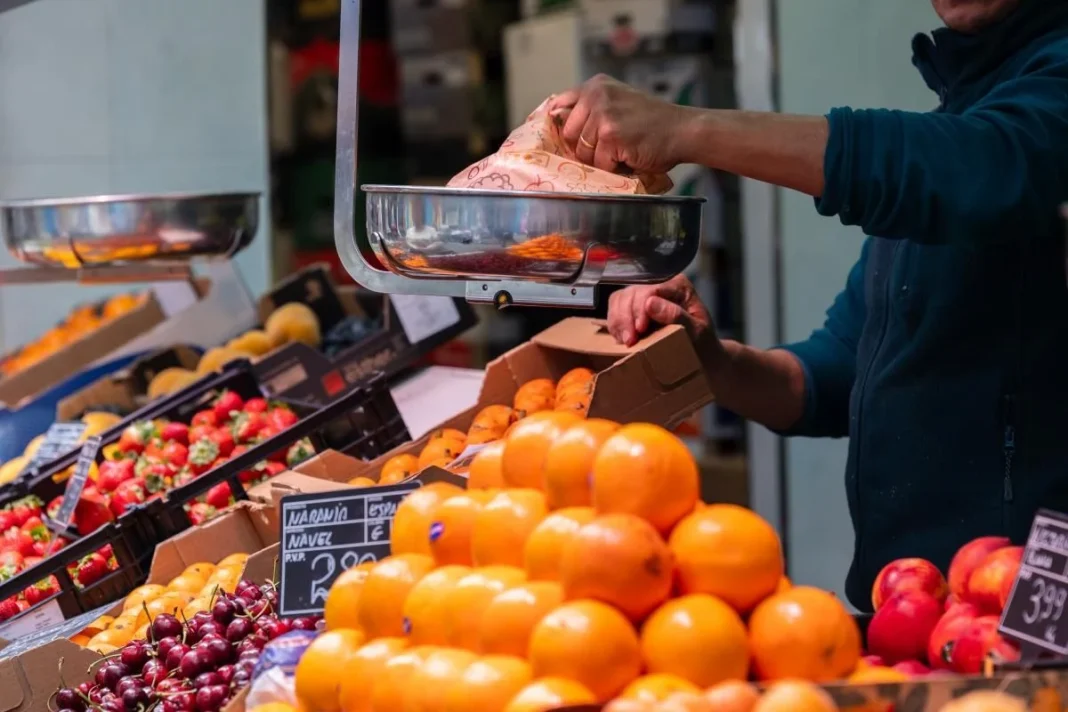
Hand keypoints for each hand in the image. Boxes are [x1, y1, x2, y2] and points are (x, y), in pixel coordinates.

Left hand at [547, 74, 695, 174]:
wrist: (683, 131)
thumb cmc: (653, 122)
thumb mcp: (619, 101)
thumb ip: (592, 107)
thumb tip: (559, 122)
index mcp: (596, 85)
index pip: (560, 106)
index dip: (563, 126)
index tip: (567, 138)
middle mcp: (597, 96)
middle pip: (569, 134)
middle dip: (585, 148)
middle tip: (608, 149)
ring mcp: (603, 115)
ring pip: (583, 152)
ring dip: (601, 160)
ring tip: (622, 151)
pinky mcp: (610, 136)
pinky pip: (599, 163)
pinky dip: (614, 168)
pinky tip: (629, 157)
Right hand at [607, 275, 720, 356]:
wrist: (703, 358)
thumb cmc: (703, 343)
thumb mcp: (697, 332)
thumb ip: (677, 316)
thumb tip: (650, 303)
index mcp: (679, 285)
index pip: (651, 288)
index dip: (640, 308)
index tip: (639, 330)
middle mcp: (660, 285)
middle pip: (631, 293)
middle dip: (625, 317)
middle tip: (629, 341)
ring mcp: (645, 295)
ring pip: (619, 299)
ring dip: (617, 321)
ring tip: (624, 341)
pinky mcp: (634, 307)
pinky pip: (615, 309)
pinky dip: (615, 324)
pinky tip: (621, 338)